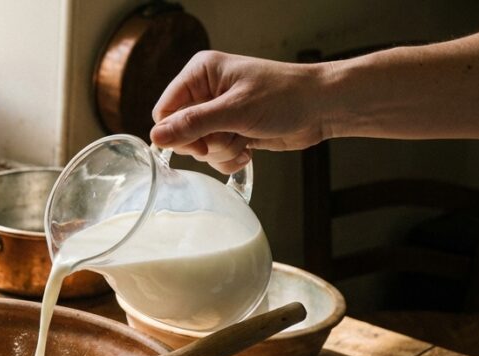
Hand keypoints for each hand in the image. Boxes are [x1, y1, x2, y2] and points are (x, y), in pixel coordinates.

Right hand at [150, 51, 331, 172]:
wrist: (322, 108)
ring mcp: (219, 113)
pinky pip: (215, 155)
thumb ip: (193, 125)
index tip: (201, 142)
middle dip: (206, 143)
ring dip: (222, 151)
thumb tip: (156, 138)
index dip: (178, 133)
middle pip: (181, 133)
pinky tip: (249, 149)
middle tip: (230, 136)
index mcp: (200, 74)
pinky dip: (230, 158)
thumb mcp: (235, 110)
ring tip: (245, 139)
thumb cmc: (285, 96)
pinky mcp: (231, 130)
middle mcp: (206, 92)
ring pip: (199, 147)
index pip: (165, 111)